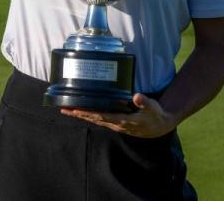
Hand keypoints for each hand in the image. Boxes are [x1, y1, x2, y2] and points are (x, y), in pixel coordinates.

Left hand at [61, 93, 178, 137]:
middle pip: (93, 118)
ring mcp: (116, 125)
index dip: (87, 112)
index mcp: (122, 120)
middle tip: (63, 109)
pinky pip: (100, 119)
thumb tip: (137, 96)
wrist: (160, 127)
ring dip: (82, 115)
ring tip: (68, 110)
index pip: (101, 116)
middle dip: (79, 114)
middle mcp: (116, 124)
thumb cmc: (155, 115)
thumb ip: (145, 102)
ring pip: (95, 120)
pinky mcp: (117, 123)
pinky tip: (84, 111)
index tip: (75, 109)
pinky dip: (90, 115)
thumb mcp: (153, 108)